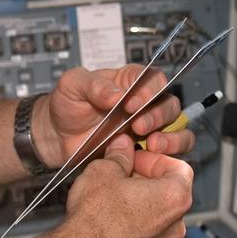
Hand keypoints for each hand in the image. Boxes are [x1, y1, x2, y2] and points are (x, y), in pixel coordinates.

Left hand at [35, 64, 194, 165]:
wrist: (58, 135)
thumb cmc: (68, 103)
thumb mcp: (73, 85)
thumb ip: (94, 85)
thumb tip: (117, 95)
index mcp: (130, 81)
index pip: (153, 79)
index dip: (149, 90)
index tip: (133, 103)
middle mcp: (145, 103)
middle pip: (169, 104)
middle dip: (158, 116)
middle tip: (138, 126)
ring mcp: (148, 128)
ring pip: (177, 128)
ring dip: (172, 137)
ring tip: (153, 144)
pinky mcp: (146, 151)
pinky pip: (170, 153)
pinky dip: (168, 156)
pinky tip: (148, 158)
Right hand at [57, 134, 193, 237]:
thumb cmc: (96, 216)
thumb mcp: (104, 170)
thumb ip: (119, 155)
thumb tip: (122, 146)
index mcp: (174, 197)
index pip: (179, 167)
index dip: (155, 158)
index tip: (136, 157)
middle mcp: (175, 224)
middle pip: (169, 191)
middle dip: (146, 179)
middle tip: (122, 173)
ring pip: (157, 214)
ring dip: (140, 202)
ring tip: (112, 195)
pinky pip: (146, 234)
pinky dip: (134, 224)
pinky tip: (110, 218)